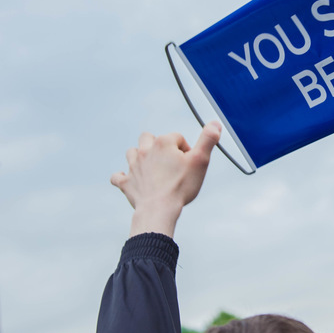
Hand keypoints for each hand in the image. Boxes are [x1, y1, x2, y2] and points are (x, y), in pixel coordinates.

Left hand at [111, 122, 221, 237]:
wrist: (159, 209)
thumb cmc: (181, 186)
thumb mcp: (200, 161)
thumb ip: (208, 139)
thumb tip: (215, 123)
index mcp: (164, 143)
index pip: (177, 137)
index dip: (186, 150)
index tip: (189, 164)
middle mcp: (145, 150)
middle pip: (149, 138)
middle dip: (158, 146)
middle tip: (169, 162)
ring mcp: (133, 166)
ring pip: (132, 152)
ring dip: (140, 157)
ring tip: (151, 168)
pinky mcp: (126, 182)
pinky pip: (118, 176)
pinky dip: (122, 177)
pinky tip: (129, 179)